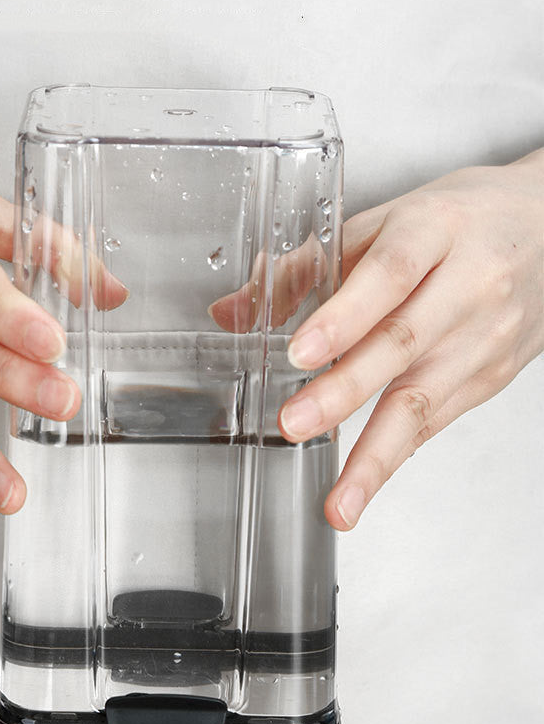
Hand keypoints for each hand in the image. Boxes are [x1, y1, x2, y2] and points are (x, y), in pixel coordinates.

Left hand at [279, 148, 543, 529]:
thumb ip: (304, 268)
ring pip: (425, 400)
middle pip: (403, 342)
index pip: (389, 274)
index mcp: (434, 229)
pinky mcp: (491, 377)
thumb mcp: (384, 223)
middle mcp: (468, 284)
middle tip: (294, 423)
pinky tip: (364, 481)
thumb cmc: (460, 222)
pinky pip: (437, 420)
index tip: (300, 351)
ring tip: (338, 502)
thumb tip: (232, 312)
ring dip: (375, 456)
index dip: (343, 316)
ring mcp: (485, 337)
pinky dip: (396, 453)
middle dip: (344, 391)